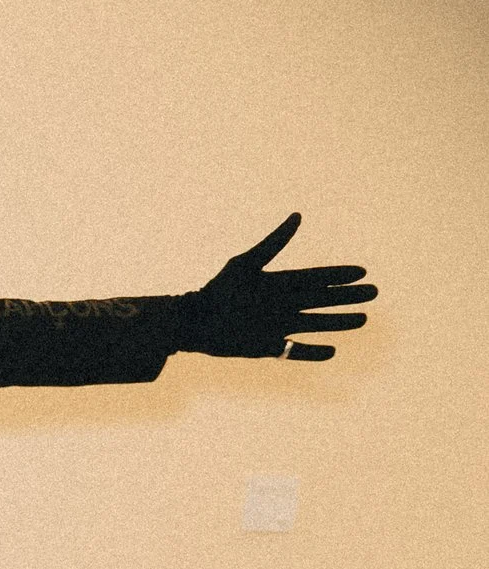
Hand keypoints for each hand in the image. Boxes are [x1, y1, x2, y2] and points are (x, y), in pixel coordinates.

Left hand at [179, 214, 374, 360]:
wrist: (195, 322)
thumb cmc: (219, 290)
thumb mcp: (247, 263)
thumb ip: (274, 243)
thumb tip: (298, 216)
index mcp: (280, 283)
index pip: (317, 278)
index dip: (339, 275)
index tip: (362, 272)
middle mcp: (284, 305)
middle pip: (323, 300)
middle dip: (347, 297)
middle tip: (374, 293)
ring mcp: (278, 326)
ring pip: (316, 324)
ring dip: (339, 323)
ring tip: (363, 319)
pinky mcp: (269, 347)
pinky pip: (295, 352)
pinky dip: (312, 353)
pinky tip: (331, 351)